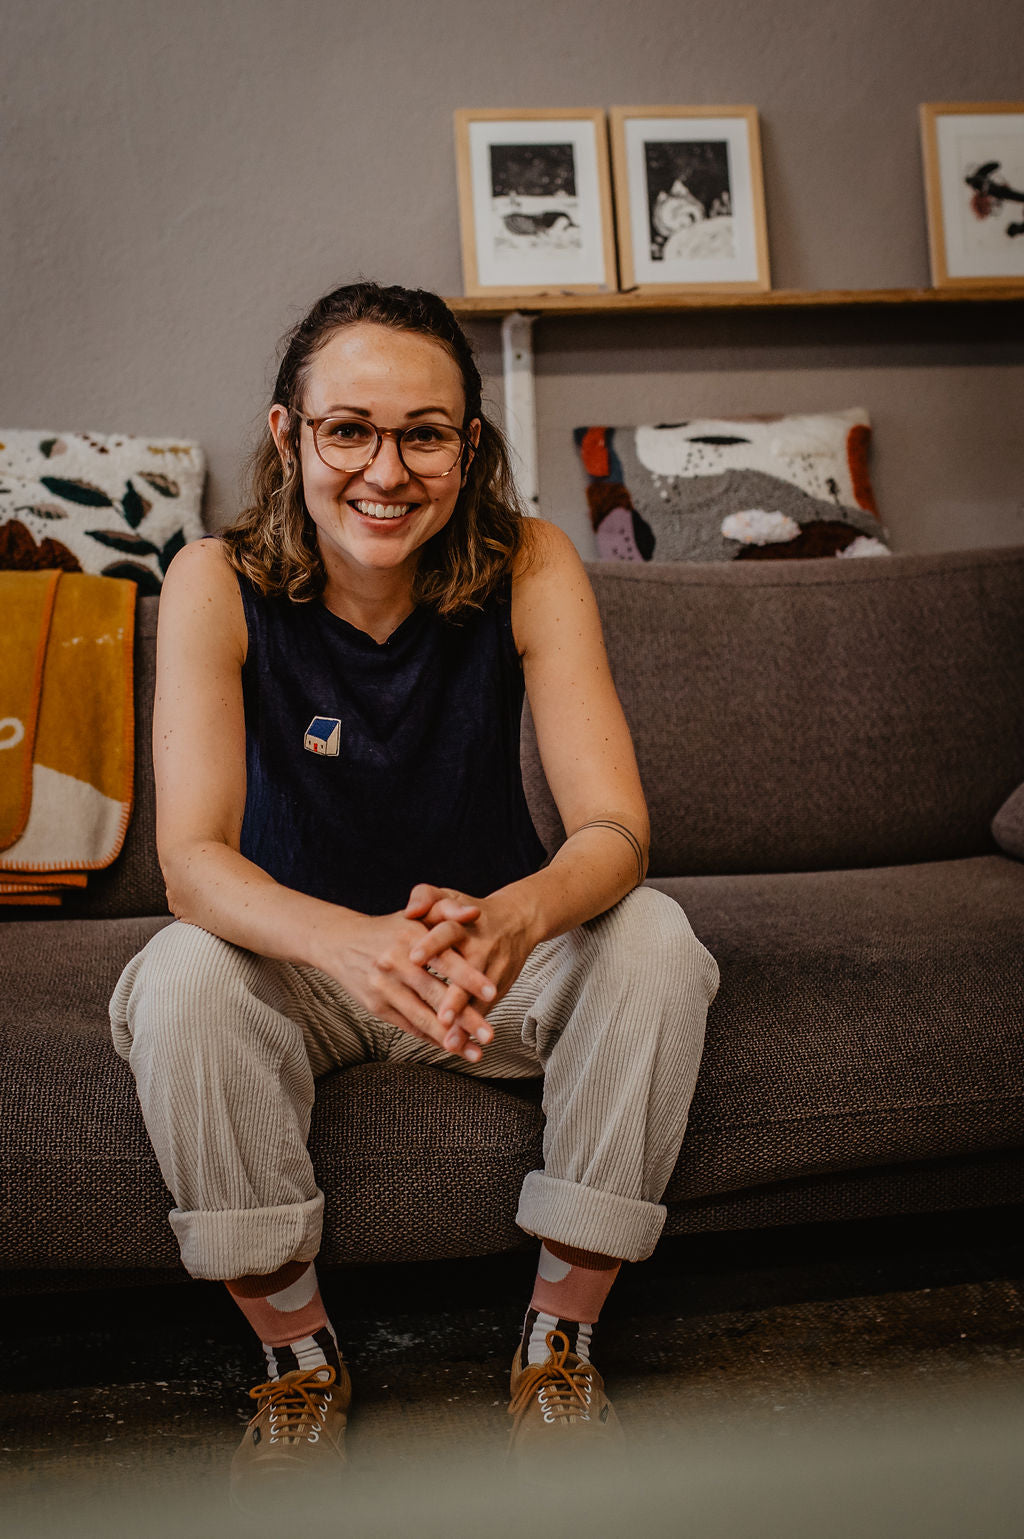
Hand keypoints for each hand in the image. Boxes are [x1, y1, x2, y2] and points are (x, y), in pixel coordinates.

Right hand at [330, 910, 496, 1061]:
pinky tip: (451, 1048)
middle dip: (465, 1018)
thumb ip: (446, 911)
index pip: (444, 959)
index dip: (468, 977)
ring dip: (450, 1038)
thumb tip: (474, 913)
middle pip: (436, 994)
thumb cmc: (388, 930)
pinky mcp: (376, 1006)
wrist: (340, 942)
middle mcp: (396, 963)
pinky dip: (431, 1038)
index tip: (491, 992)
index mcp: (411, 937)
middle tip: (489, 1035)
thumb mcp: (416, 915)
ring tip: (475, 1053)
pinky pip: (408, 1026)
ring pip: (422, 1017)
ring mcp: (384, 987)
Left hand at [404, 883, 537, 1057]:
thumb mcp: (449, 897)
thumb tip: (409, 910)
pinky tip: (461, 1048)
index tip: (414, 957)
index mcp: (462, 924)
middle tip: (441, 1017)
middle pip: (466, 973)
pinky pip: (483, 1011)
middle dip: (456, 997)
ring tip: (451, 1043)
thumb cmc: (470, 912)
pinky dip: (473, 1030)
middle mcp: (479, 948)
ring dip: (466, 1022)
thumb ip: (426, 896)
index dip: (431, 944)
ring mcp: (491, 971)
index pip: (446, 933)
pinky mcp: (496, 988)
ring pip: (477, 999)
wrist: (518, 921)